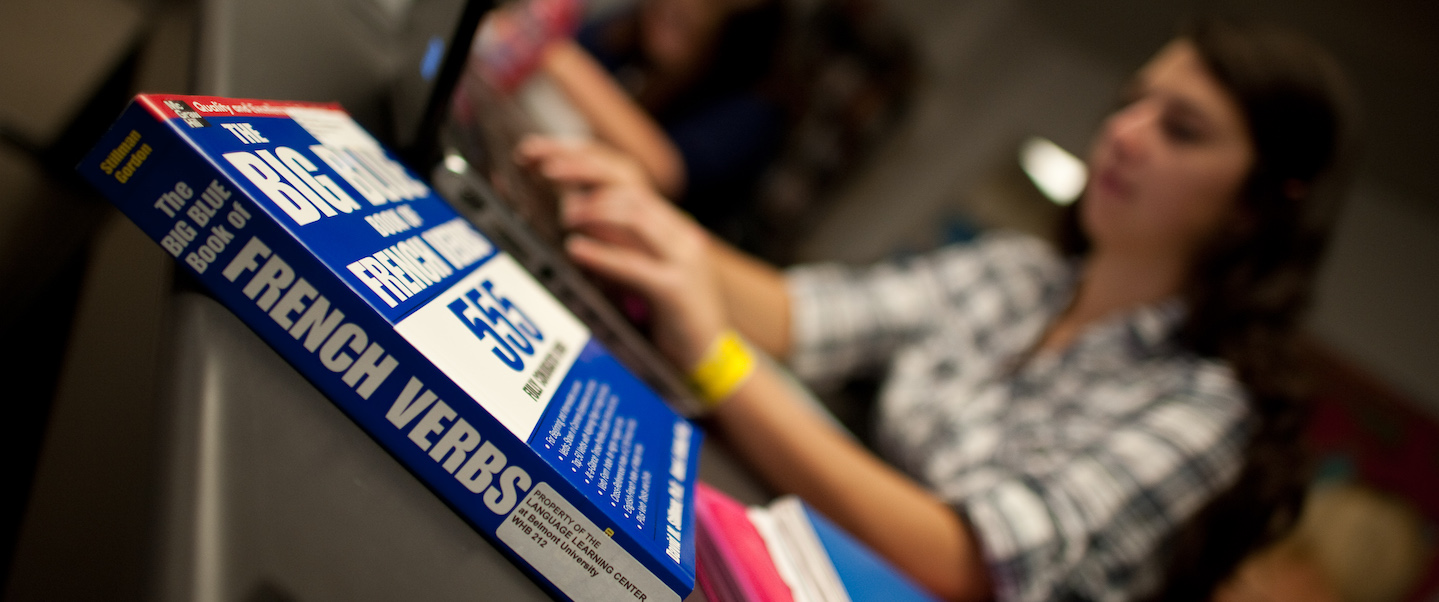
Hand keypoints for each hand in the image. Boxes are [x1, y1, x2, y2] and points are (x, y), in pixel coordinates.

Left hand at [518, 137, 725, 368]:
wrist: (713, 357)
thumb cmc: (673, 316)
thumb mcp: (647, 270)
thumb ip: (622, 244)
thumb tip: (575, 219)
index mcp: (672, 226)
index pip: (629, 179)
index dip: (588, 164)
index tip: (548, 159)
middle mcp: (681, 234)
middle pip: (631, 188)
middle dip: (585, 175)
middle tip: (544, 171)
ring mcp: (683, 260)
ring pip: (636, 217)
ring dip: (593, 210)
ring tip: (563, 215)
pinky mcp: (677, 290)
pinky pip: (635, 265)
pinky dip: (602, 254)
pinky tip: (575, 250)